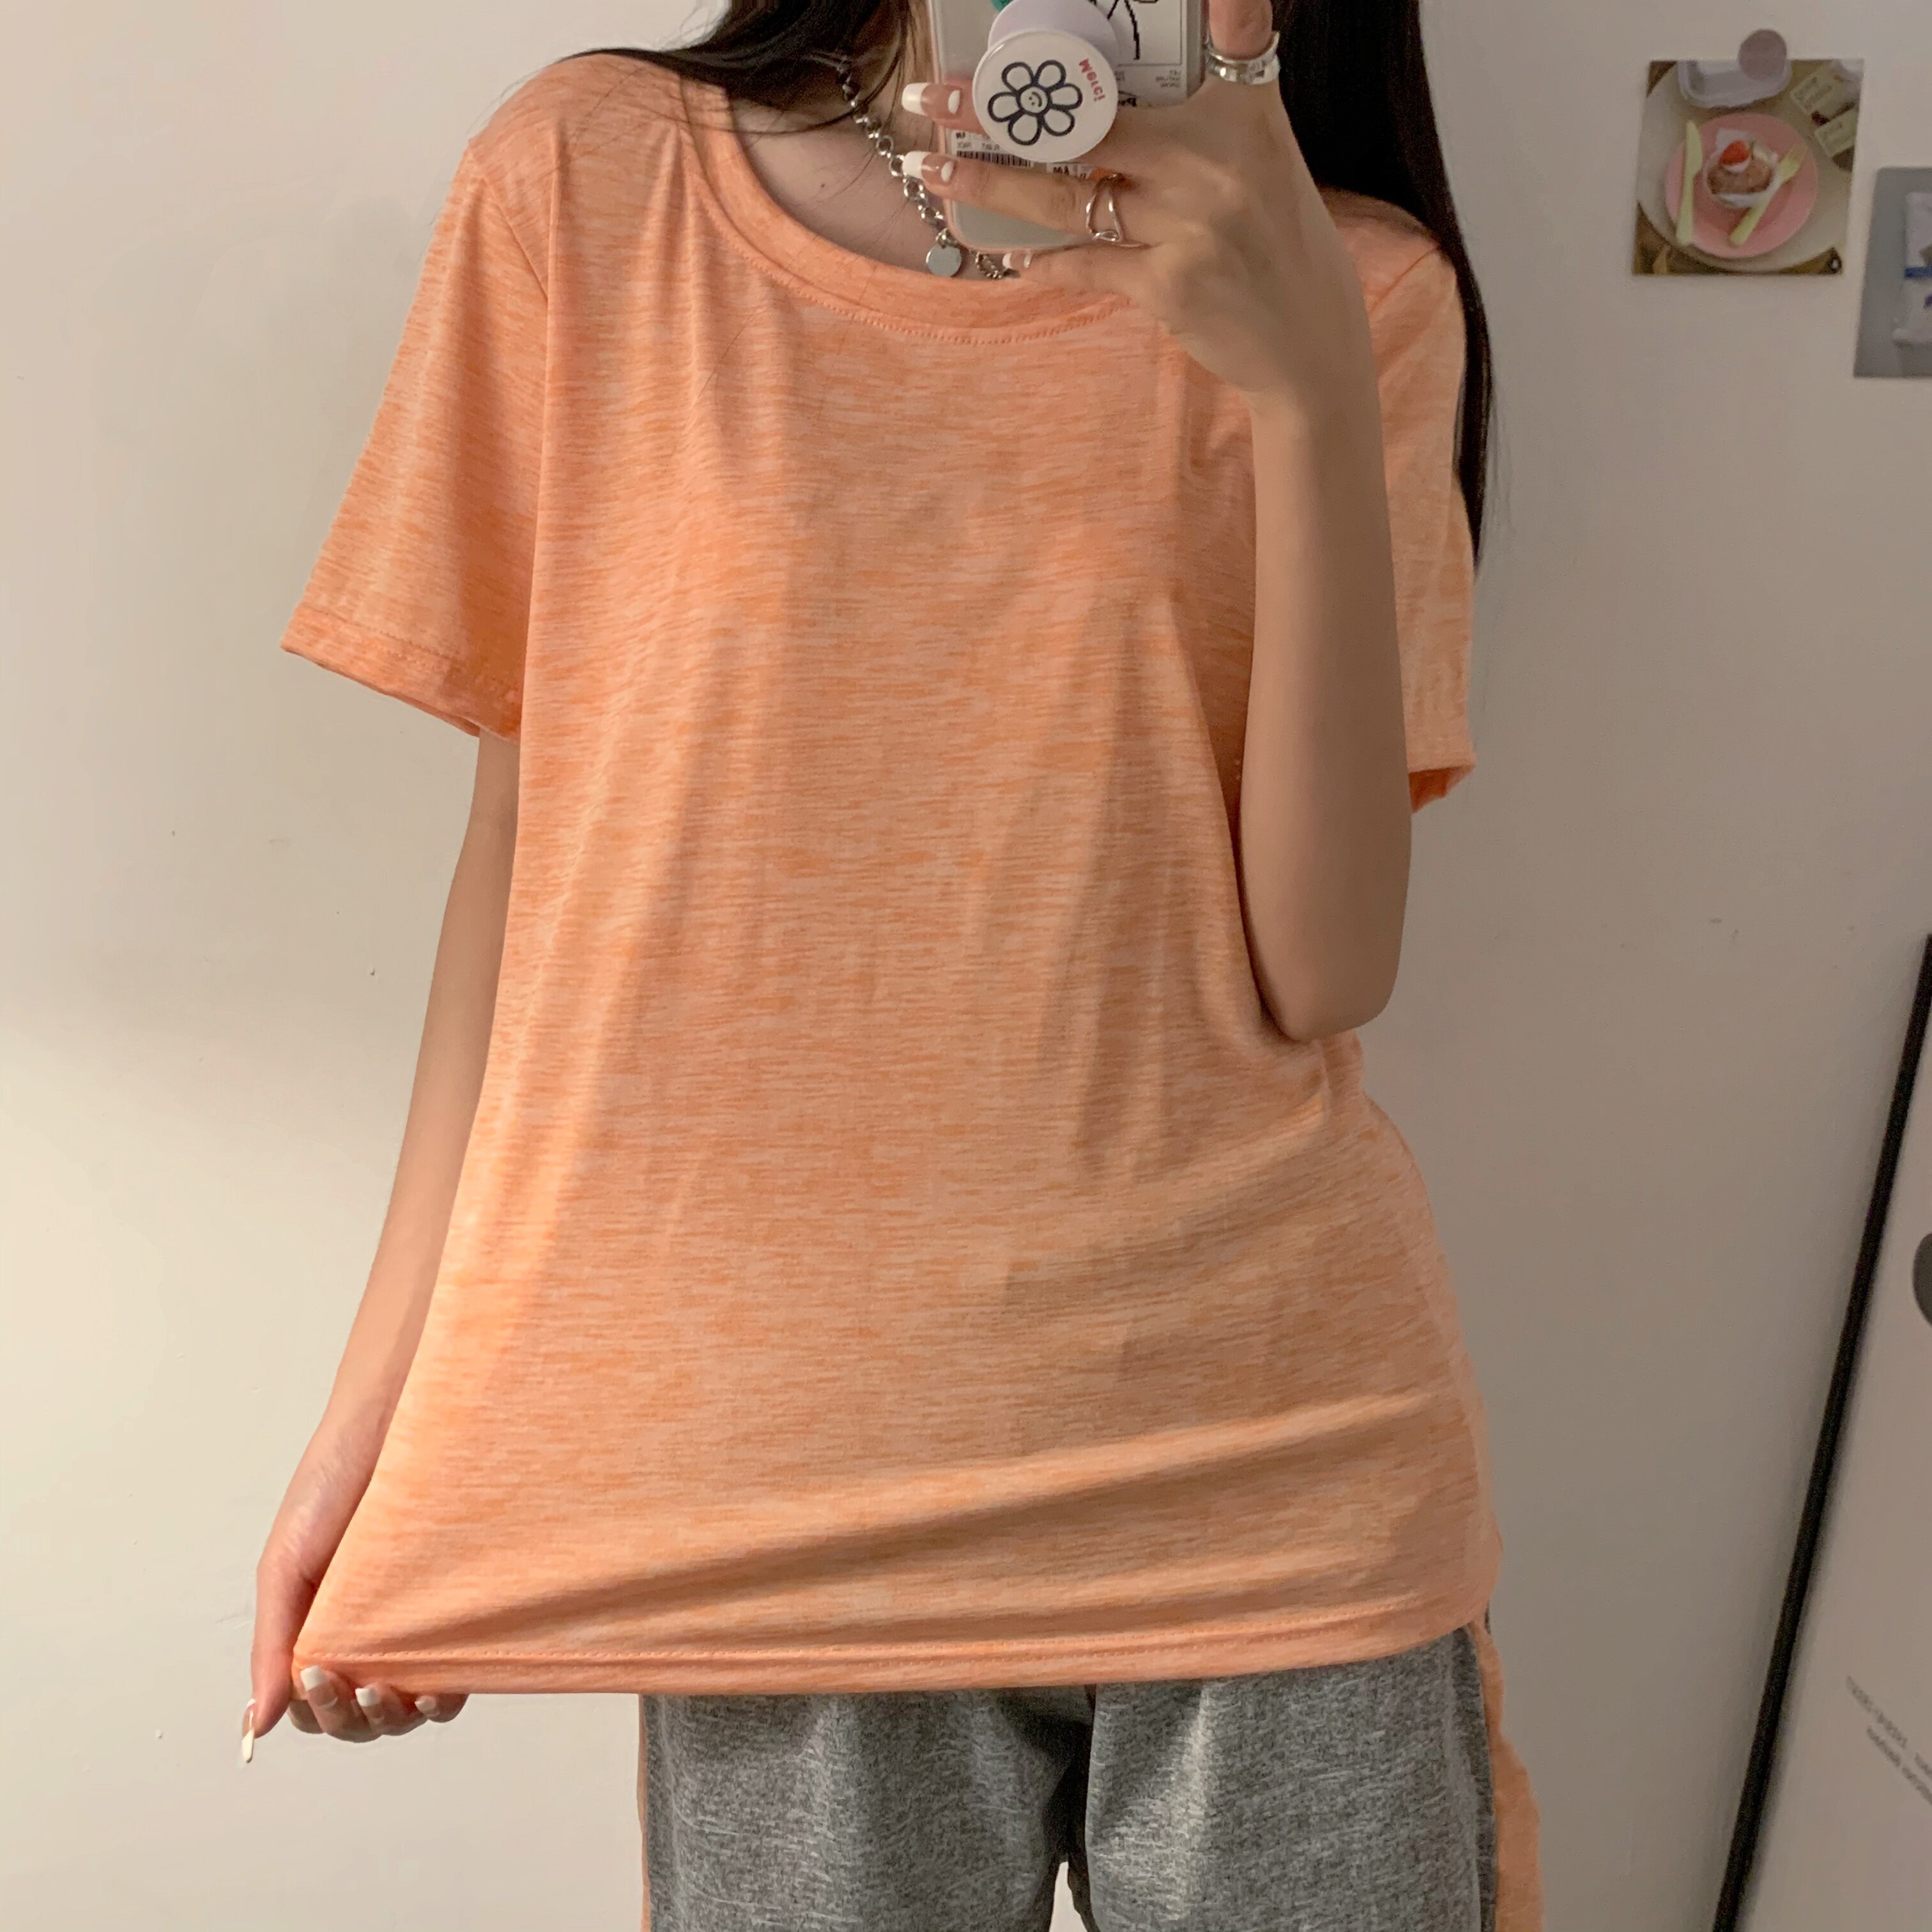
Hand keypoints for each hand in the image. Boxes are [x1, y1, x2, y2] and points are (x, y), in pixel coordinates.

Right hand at [244, 1425, 465, 1754]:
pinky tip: (434, 1690)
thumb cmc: (330, 1485)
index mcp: (318, 1628)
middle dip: (349, 1718)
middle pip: (357, 1716)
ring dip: (391, 1718)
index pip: (314, 1704)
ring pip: (402, 1708)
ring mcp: (409, 1624)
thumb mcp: (286, 1565)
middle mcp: (364, 1633)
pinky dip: (441, 1696)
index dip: (316, 1711)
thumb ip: (273, 1642)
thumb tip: (257, 1722)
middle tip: (350, 1685)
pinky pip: (451, 1673)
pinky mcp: (454, 1608)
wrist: (392, 1424)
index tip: (316, 1679)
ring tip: (385, 1691)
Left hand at [900, 0, 1378, 417]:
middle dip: (1003, 108)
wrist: (1308, 341)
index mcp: (1244, 114)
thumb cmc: (1273, 242)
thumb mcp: (1258, 160)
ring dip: (992, 186)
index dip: (1227, 0)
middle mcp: (1217, 161)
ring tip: (937, 172)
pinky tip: (1012, 256)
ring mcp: (1192, 224)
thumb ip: (1198, 118)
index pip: (1237, 33)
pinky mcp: (1170, 285)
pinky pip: (1085, 264)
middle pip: (1091, 119)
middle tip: (935, 96)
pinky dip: (1044, 262)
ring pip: (1067, 197)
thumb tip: (1100, 102)